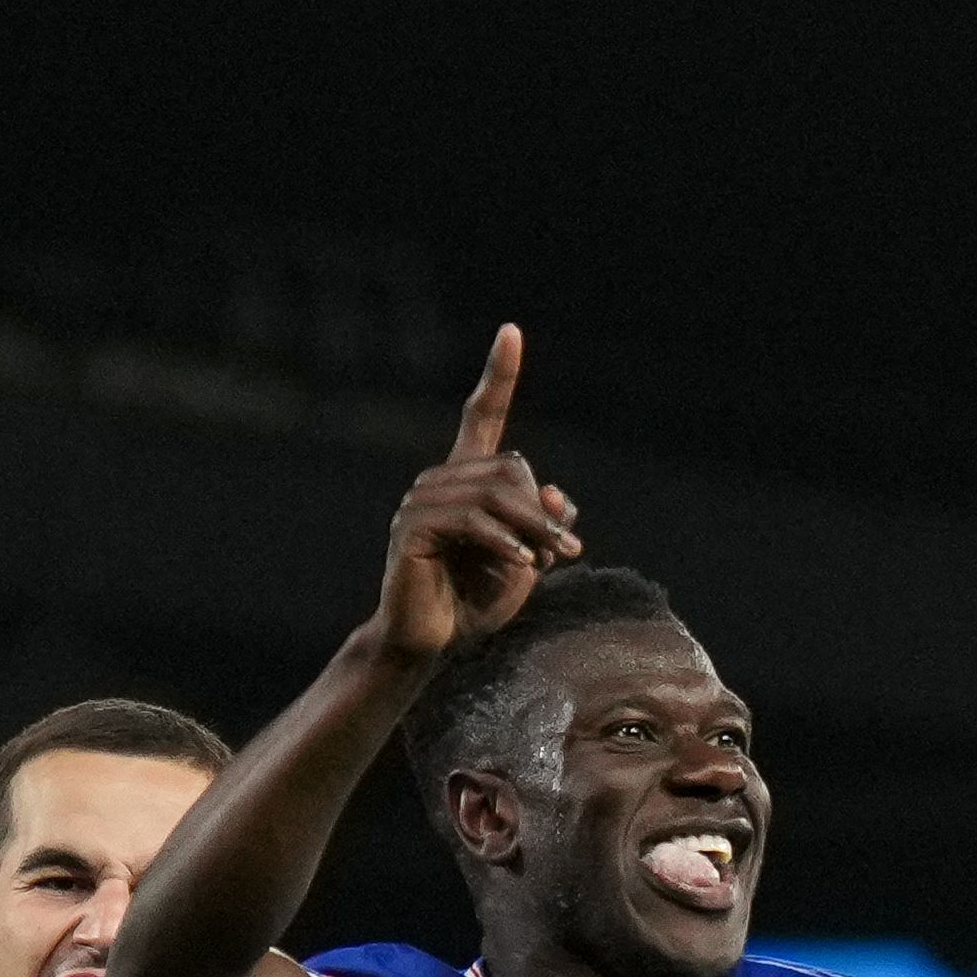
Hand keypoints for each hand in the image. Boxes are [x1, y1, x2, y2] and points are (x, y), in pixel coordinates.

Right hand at [367, 326, 586, 671]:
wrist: (431, 644)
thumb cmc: (475, 602)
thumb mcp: (527, 560)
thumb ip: (544, 525)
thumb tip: (556, 494)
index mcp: (466, 480)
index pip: (482, 417)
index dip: (498, 376)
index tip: (511, 332)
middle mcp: (440, 481)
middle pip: (509, 469)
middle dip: (541, 512)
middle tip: (565, 550)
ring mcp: (420, 502)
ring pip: (495, 493)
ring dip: (531, 529)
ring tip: (548, 560)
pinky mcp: (411, 529)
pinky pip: (471, 520)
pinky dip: (505, 542)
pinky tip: (523, 564)